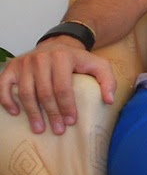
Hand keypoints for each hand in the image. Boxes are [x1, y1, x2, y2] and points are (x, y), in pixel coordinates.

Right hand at [0, 38, 115, 134]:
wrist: (58, 44)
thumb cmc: (78, 60)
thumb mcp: (99, 65)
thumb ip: (108, 81)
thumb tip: (108, 100)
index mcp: (62, 58)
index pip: (63, 88)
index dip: (67, 107)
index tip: (71, 122)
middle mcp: (41, 58)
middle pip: (44, 92)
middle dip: (52, 114)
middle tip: (58, 130)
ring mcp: (24, 63)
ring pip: (25, 92)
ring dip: (32, 113)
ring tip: (39, 128)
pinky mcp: (12, 67)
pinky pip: (4, 85)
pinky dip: (6, 100)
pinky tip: (15, 113)